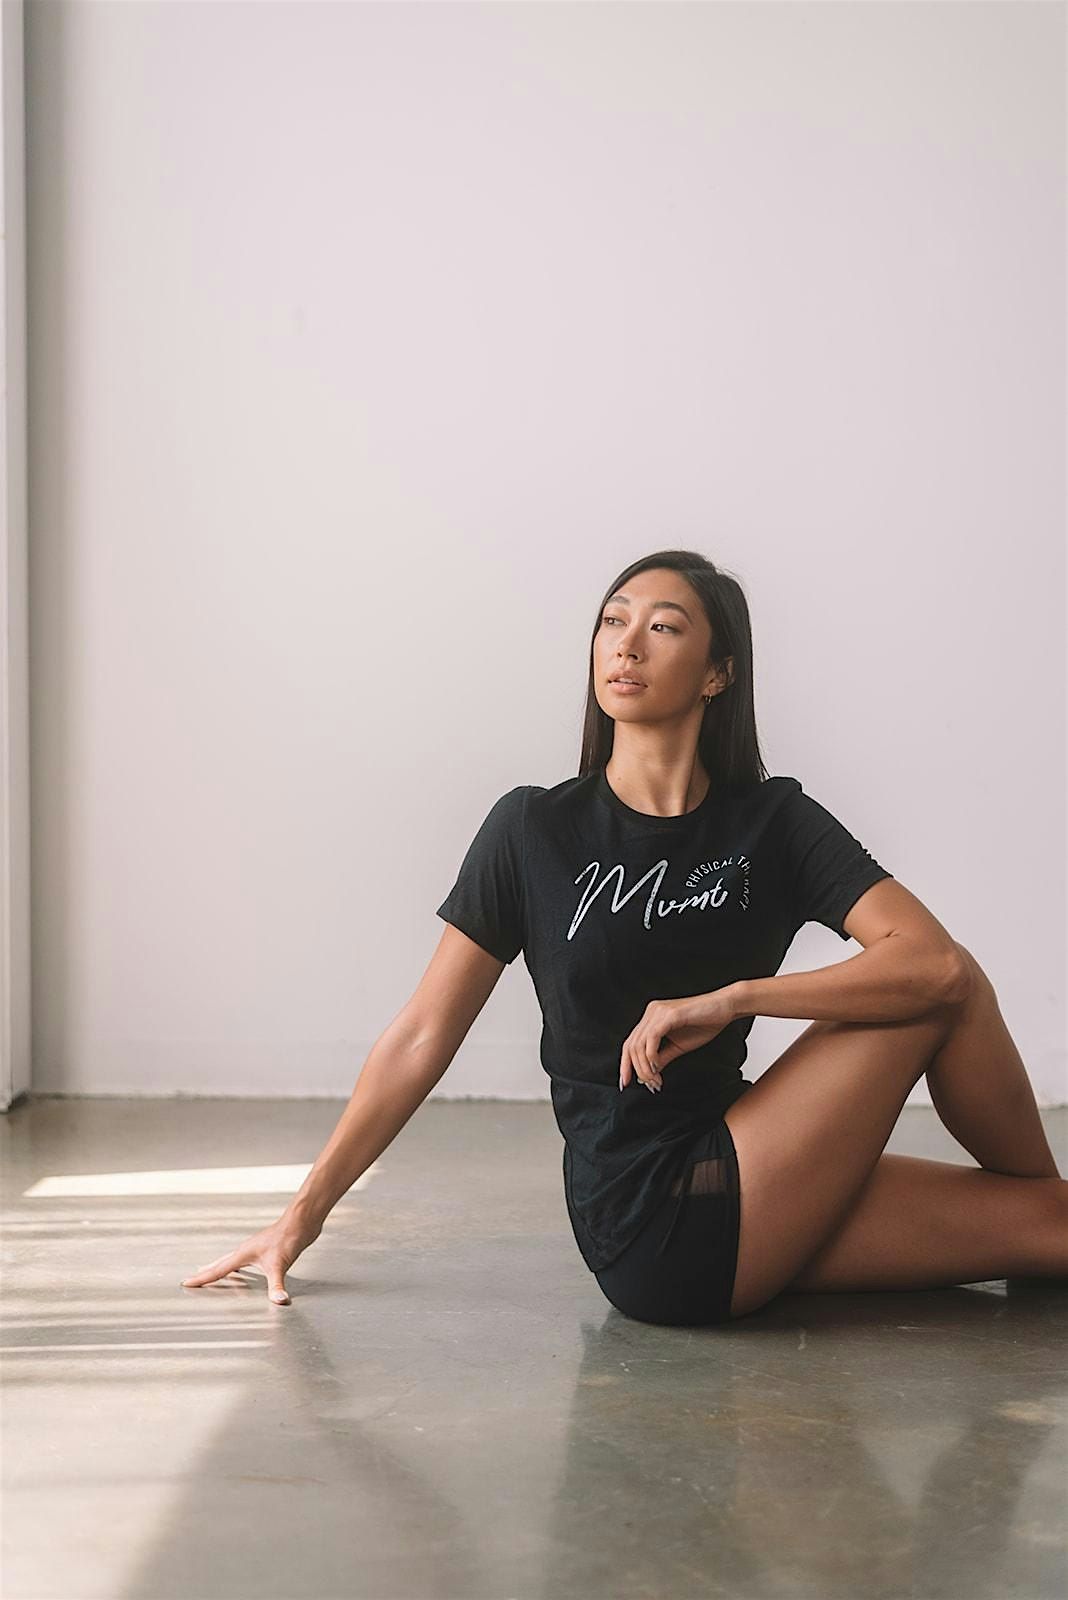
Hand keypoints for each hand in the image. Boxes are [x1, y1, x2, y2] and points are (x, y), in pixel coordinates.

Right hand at [180, 1210, 322, 1304]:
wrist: (302, 1222)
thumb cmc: (288, 1238)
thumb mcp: (280, 1265)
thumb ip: (277, 1285)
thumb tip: (278, 1302)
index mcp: (243, 1254)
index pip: (218, 1270)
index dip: (202, 1278)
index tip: (186, 1282)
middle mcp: (246, 1250)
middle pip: (220, 1263)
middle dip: (206, 1272)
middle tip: (192, 1278)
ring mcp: (255, 1248)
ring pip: (231, 1260)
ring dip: (220, 1267)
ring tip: (210, 1270)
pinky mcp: (265, 1248)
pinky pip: (244, 1260)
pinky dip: (238, 1266)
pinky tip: (243, 1268)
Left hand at [619, 987, 738, 1092]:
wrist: (725, 1007)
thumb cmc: (705, 1023)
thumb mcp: (678, 1046)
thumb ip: (662, 1057)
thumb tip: (647, 1073)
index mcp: (651, 1018)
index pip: (629, 1043)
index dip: (625, 1064)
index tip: (625, 1083)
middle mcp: (651, 1013)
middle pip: (631, 1046)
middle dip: (637, 1070)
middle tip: (650, 1086)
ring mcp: (658, 1012)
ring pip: (639, 1044)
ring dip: (645, 1067)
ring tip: (656, 1081)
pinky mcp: (668, 1014)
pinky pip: (652, 1038)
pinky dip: (651, 1056)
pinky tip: (657, 1067)